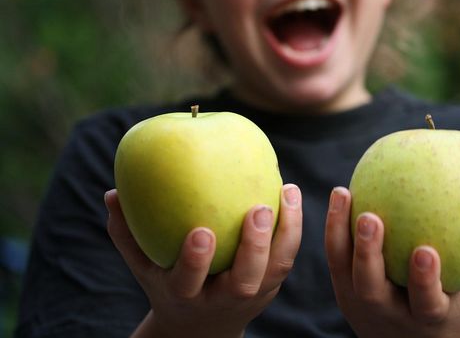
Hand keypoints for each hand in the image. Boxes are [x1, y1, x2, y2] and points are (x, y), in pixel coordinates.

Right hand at [105, 184, 301, 337]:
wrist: (203, 327)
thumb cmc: (168, 285)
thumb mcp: (144, 267)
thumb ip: (126, 233)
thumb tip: (111, 193)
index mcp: (187, 296)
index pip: (189, 283)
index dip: (196, 261)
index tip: (201, 231)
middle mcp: (223, 300)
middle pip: (243, 281)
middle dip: (254, 248)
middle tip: (258, 210)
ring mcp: (253, 295)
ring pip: (276, 268)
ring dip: (286, 231)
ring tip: (287, 190)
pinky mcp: (271, 285)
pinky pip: (287, 256)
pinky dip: (292, 227)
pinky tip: (289, 192)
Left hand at [325, 186, 459, 337]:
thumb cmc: (448, 314)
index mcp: (424, 319)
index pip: (424, 303)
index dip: (424, 281)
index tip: (426, 250)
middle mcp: (386, 314)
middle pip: (371, 288)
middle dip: (368, 254)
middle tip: (371, 217)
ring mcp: (358, 303)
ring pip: (342, 268)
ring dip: (340, 230)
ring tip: (344, 192)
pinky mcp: (342, 290)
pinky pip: (335, 255)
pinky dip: (335, 226)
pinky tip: (342, 193)